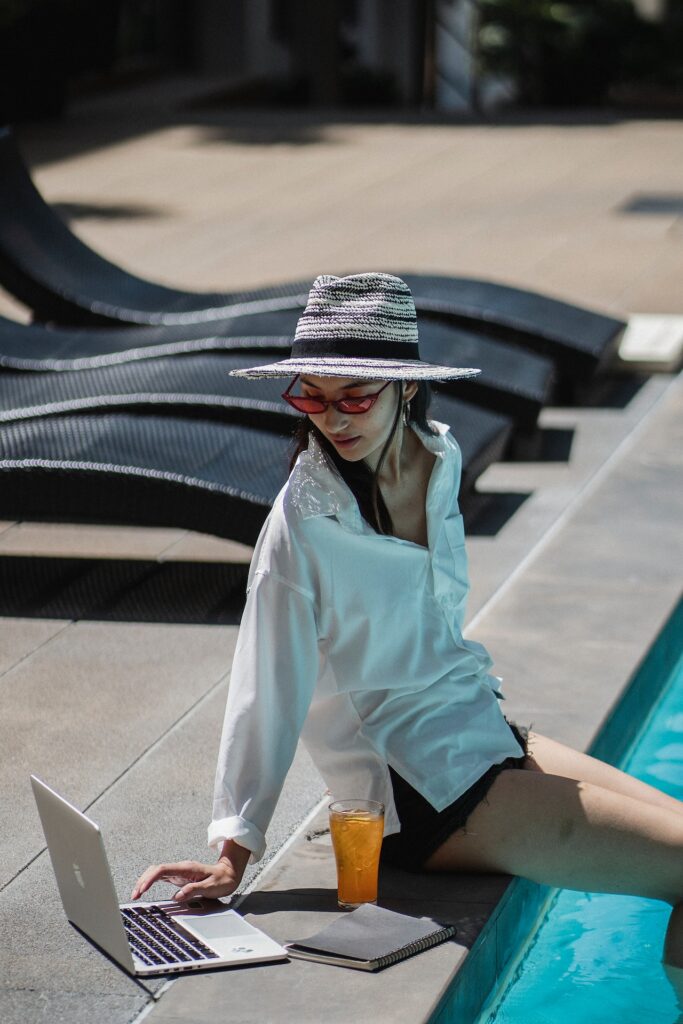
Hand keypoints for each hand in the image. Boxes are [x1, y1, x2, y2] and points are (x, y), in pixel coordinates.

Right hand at [131, 842, 249, 901]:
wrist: (229, 873)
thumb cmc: (221, 880)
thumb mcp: (210, 887)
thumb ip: (194, 890)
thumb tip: (177, 896)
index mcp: (186, 868)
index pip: (163, 870)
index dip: (150, 878)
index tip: (142, 889)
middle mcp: (180, 868)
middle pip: (156, 870)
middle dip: (143, 880)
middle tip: (134, 895)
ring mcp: (179, 872)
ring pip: (156, 872)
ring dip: (145, 881)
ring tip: (136, 894)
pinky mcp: (179, 877)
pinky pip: (161, 877)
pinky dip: (151, 882)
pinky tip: (146, 890)